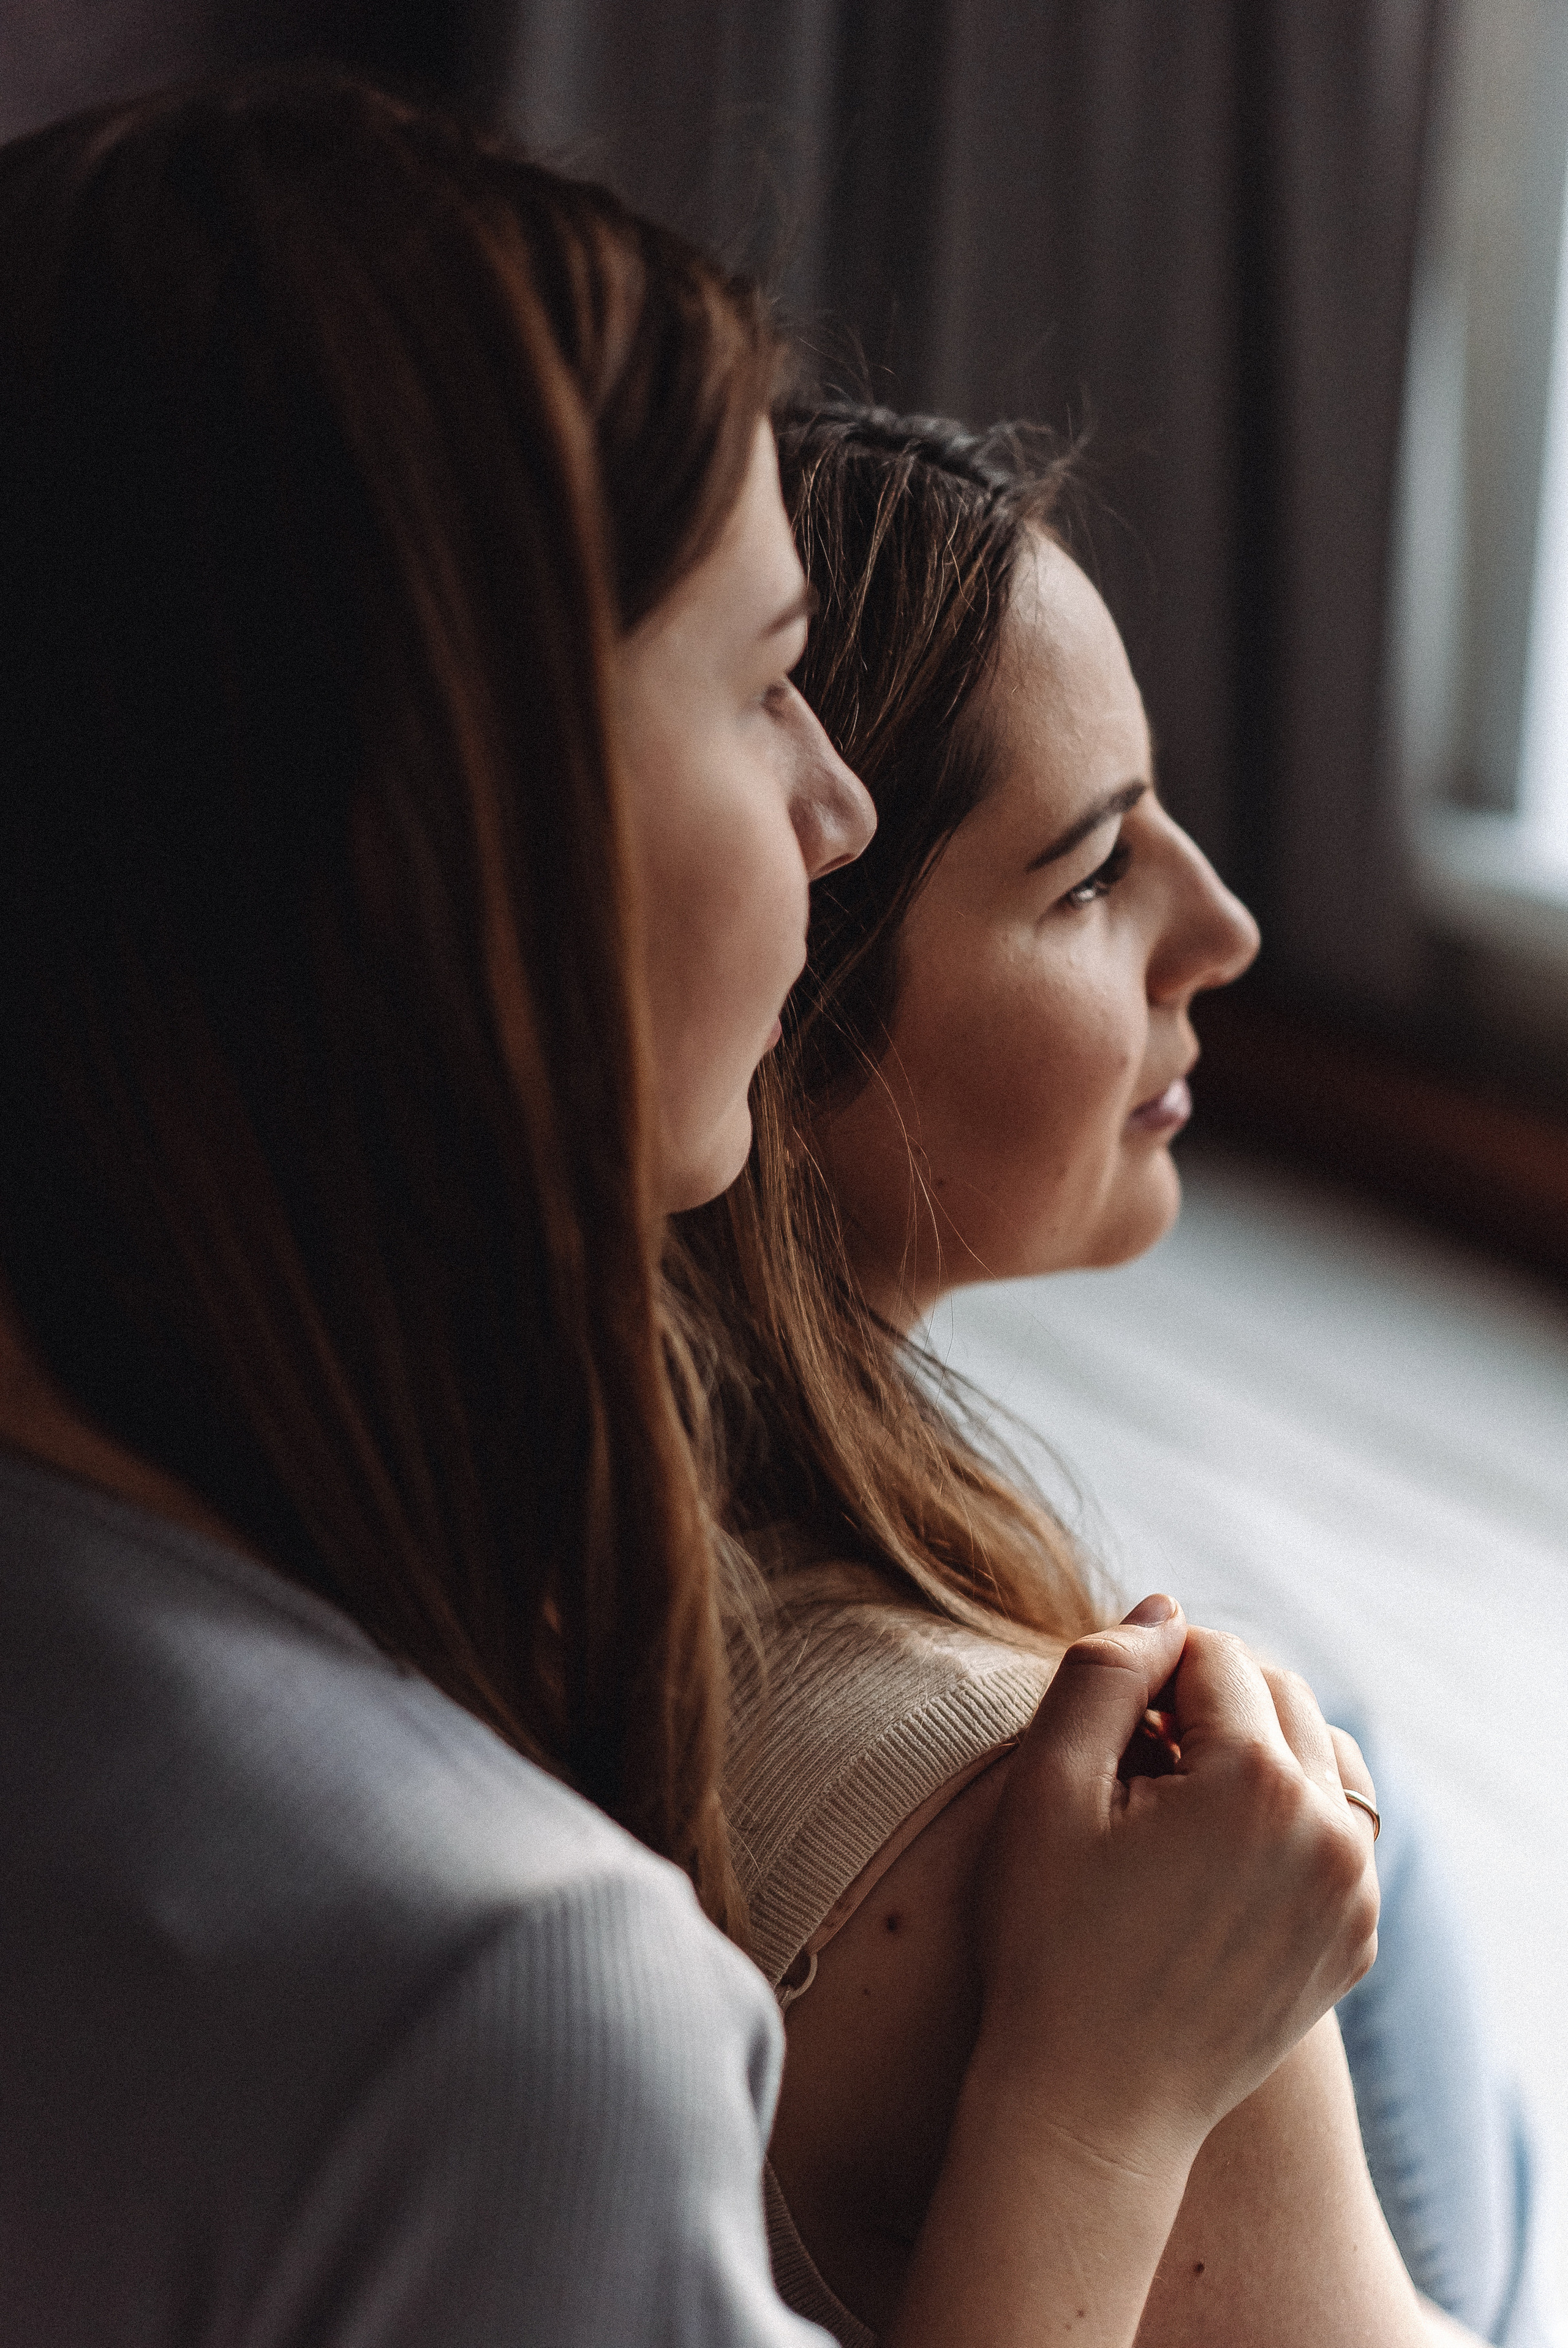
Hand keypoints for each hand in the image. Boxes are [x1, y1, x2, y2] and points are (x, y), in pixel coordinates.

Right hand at [972, 1596, 1379, 2170]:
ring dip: (1256, 1752)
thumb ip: (1104, 1672)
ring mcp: (1352, 1892)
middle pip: (1276, 1694)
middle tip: (1130, 1772)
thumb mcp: (1048, 1787)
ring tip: (1175, 1807)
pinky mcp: (1355, 1939)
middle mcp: (1329, 1831)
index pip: (1211, 1655)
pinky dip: (1285, 1820)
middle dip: (1205, 1706)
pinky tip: (1210, 1866)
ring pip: (1320, 1756)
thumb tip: (1165, 1609)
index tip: (1100, 1743)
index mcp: (1256, 1783)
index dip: (1143, 1679)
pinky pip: (1336, 1832)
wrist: (1090, 2105)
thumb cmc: (1050, 1941)